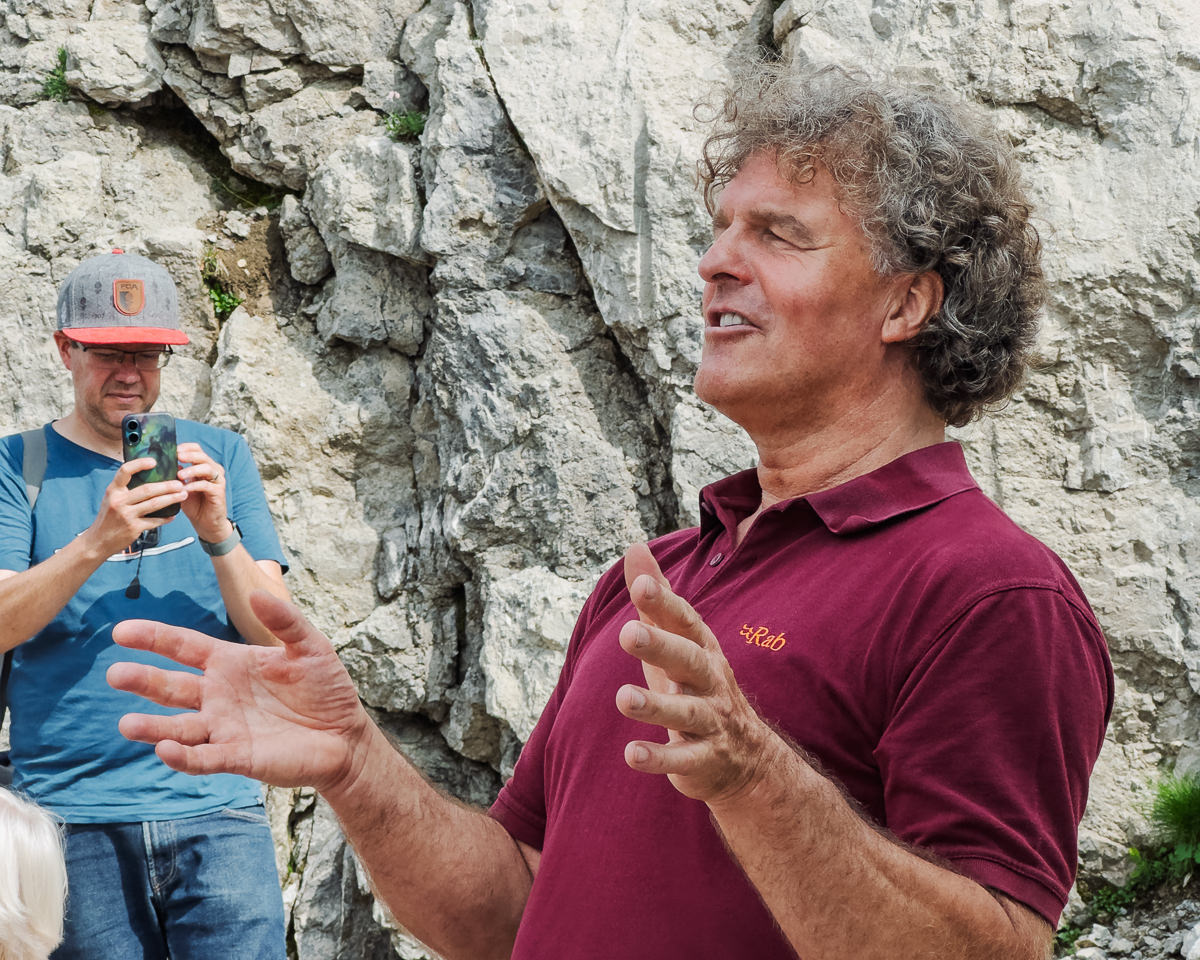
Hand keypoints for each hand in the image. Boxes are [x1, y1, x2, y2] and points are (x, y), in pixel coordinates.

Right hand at [87, 459, 185, 554]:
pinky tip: (173, 515)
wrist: (98, 541)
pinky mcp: (134, 528)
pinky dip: (166, 518)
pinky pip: (155, 521)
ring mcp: (126, 515)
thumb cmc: (108, 518)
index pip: (125, 471)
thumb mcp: (111, 499)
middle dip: (167, 486)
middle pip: (147, 489)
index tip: (154, 461)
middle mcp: (119, 501)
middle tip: (180, 483)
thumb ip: (125, 489)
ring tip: (183, 495)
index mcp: (113, 490)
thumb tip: (148, 476)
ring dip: (171, 499)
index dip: (140, 464)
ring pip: (154, 504)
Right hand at [106, 592, 372, 793]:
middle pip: (172, 687)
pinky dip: (184, 756)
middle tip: (115, 674)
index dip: (154, 638)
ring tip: (127, 724)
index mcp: (231, 663)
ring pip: (179, 727)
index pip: (184, 647)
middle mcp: (219, 695)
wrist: (346, 736)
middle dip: (143, 680)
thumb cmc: (327, 689)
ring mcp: (224, 728)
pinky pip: (204, 758)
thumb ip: (285, 620)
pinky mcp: (237, 757)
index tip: (121, 632)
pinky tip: (166, 750)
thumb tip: (256, 593)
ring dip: (153, 727)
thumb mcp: (311, 647)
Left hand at [177, 442, 230, 541]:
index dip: (186, 448)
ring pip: (207, 468)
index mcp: (203, 466)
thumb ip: (177, 475)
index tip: (173, 450)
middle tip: (177, 457)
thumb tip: (164, 464)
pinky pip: (207, 485)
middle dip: (188, 455)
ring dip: (192, 470)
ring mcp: (217, 481)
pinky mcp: (219, 492)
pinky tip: (185, 489)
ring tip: (179, 475)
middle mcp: (213, 471)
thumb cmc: (194, 504)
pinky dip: (194, 486)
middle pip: (202, 456)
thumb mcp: (182, 487)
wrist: (205, 523)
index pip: (197, 450)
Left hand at [615, 543, 782, 804]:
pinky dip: (658, 758)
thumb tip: (635, 546)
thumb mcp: (678, 640)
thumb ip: (657, 599)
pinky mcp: (703, 760)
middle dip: (660, 646)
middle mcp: (709, 681)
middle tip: (627, 633)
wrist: (746, 758)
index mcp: (701, 649)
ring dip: (654, 706)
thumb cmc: (698, 686)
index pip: (684, 621)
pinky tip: (631, 754)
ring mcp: (710, 721)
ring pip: (685, 713)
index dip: (664, 604)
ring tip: (623, 698)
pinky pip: (682, 760)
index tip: (642, 584)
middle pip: (688, 661)